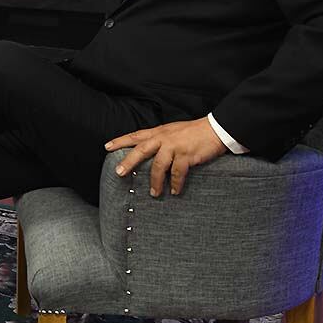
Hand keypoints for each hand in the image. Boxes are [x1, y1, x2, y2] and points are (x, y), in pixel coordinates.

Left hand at [105, 117, 226, 196]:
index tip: (107, 147)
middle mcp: (164, 138)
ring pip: (158, 165)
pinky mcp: (187, 155)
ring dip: (155, 181)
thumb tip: (148, 151)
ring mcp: (175, 146)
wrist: (215, 129)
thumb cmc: (194, 132)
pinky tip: (175, 191)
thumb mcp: (173, 131)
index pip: (136, 135)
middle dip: (129, 161)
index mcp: (159, 132)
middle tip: (119, 173)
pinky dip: (175, 184)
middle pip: (141, 149)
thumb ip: (160, 139)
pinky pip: (177, 173)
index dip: (121, 141)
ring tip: (154, 194)